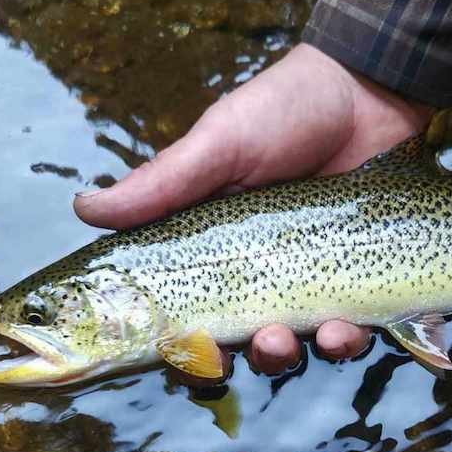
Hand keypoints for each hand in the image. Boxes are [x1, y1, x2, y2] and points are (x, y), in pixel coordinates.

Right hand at [74, 44, 434, 373]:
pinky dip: (340, 342)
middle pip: (226, 342)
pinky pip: (343, 332)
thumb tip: (82, 209)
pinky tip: (342, 329)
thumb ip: (161, 184)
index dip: (168, 342)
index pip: (172, 308)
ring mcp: (303, 278)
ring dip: (280, 356)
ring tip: (286, 339)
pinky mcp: (352, 281)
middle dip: (226, 359)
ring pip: (283, 346)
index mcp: (204, 242)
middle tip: (234, 353)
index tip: (175, 353)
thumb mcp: (220, 143)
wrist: (370, 91)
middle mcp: (250, 269)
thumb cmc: (285, 110)